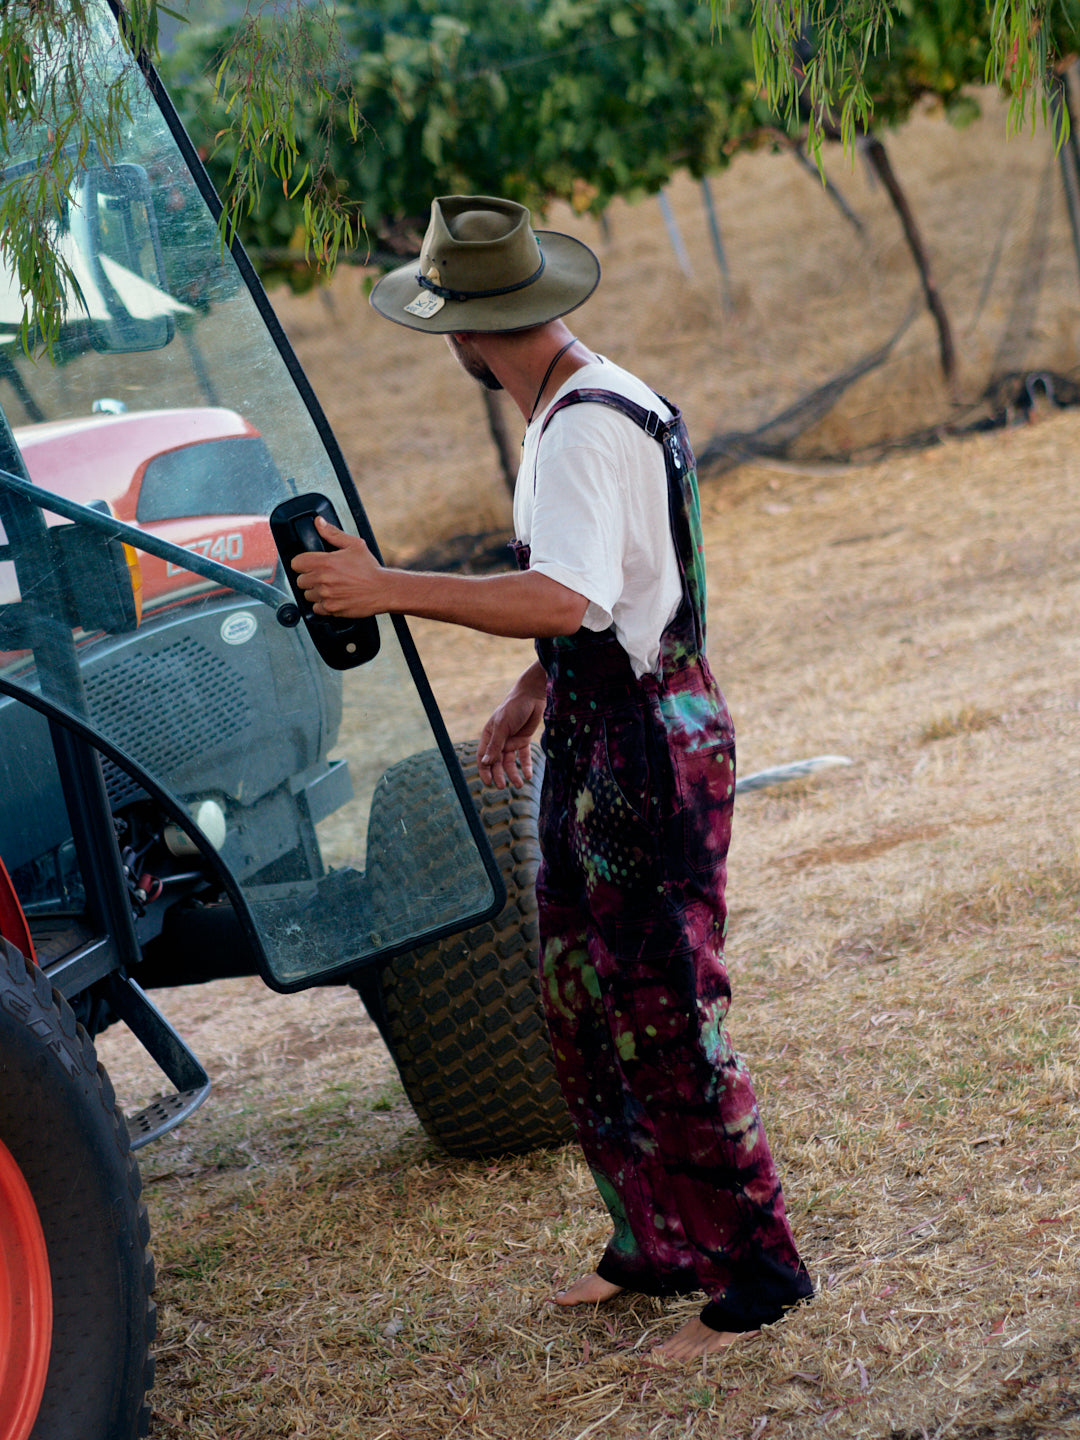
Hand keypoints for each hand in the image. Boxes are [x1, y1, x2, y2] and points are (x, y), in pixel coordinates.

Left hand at [290, 515, 382, 616]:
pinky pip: (316, 608)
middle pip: (300, 581)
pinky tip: (333, 598)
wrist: (383, 590)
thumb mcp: (354, 545)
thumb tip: (319, 522)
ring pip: (307, 595)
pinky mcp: (331, 609)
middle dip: (309, 578)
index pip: (296, 563)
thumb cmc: (370, 568)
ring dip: (315, 592)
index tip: (309, 565)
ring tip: (330, 587)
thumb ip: (333, 534)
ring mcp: (326, 596)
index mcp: (325, 562)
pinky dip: (322, 605)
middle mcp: (323, 580)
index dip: (302, 563)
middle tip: (322, 576)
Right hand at [478, 667, 546, 788]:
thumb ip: (495, 745)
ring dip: (513, 774)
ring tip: (519, 784)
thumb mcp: (502, 727)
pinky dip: (526, 765)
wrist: (533, 695)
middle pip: (497, 762)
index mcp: (489, 735)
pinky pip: (524, 756)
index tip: (488, 782)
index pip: (483, 757)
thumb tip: (485, 763)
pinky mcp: (524, 740)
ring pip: (510, 762)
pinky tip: (528, 775)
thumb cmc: (513, 708)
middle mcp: (499, 740)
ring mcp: (512, 741)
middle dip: (499, 775)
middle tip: (502, 787)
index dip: (484, 770)